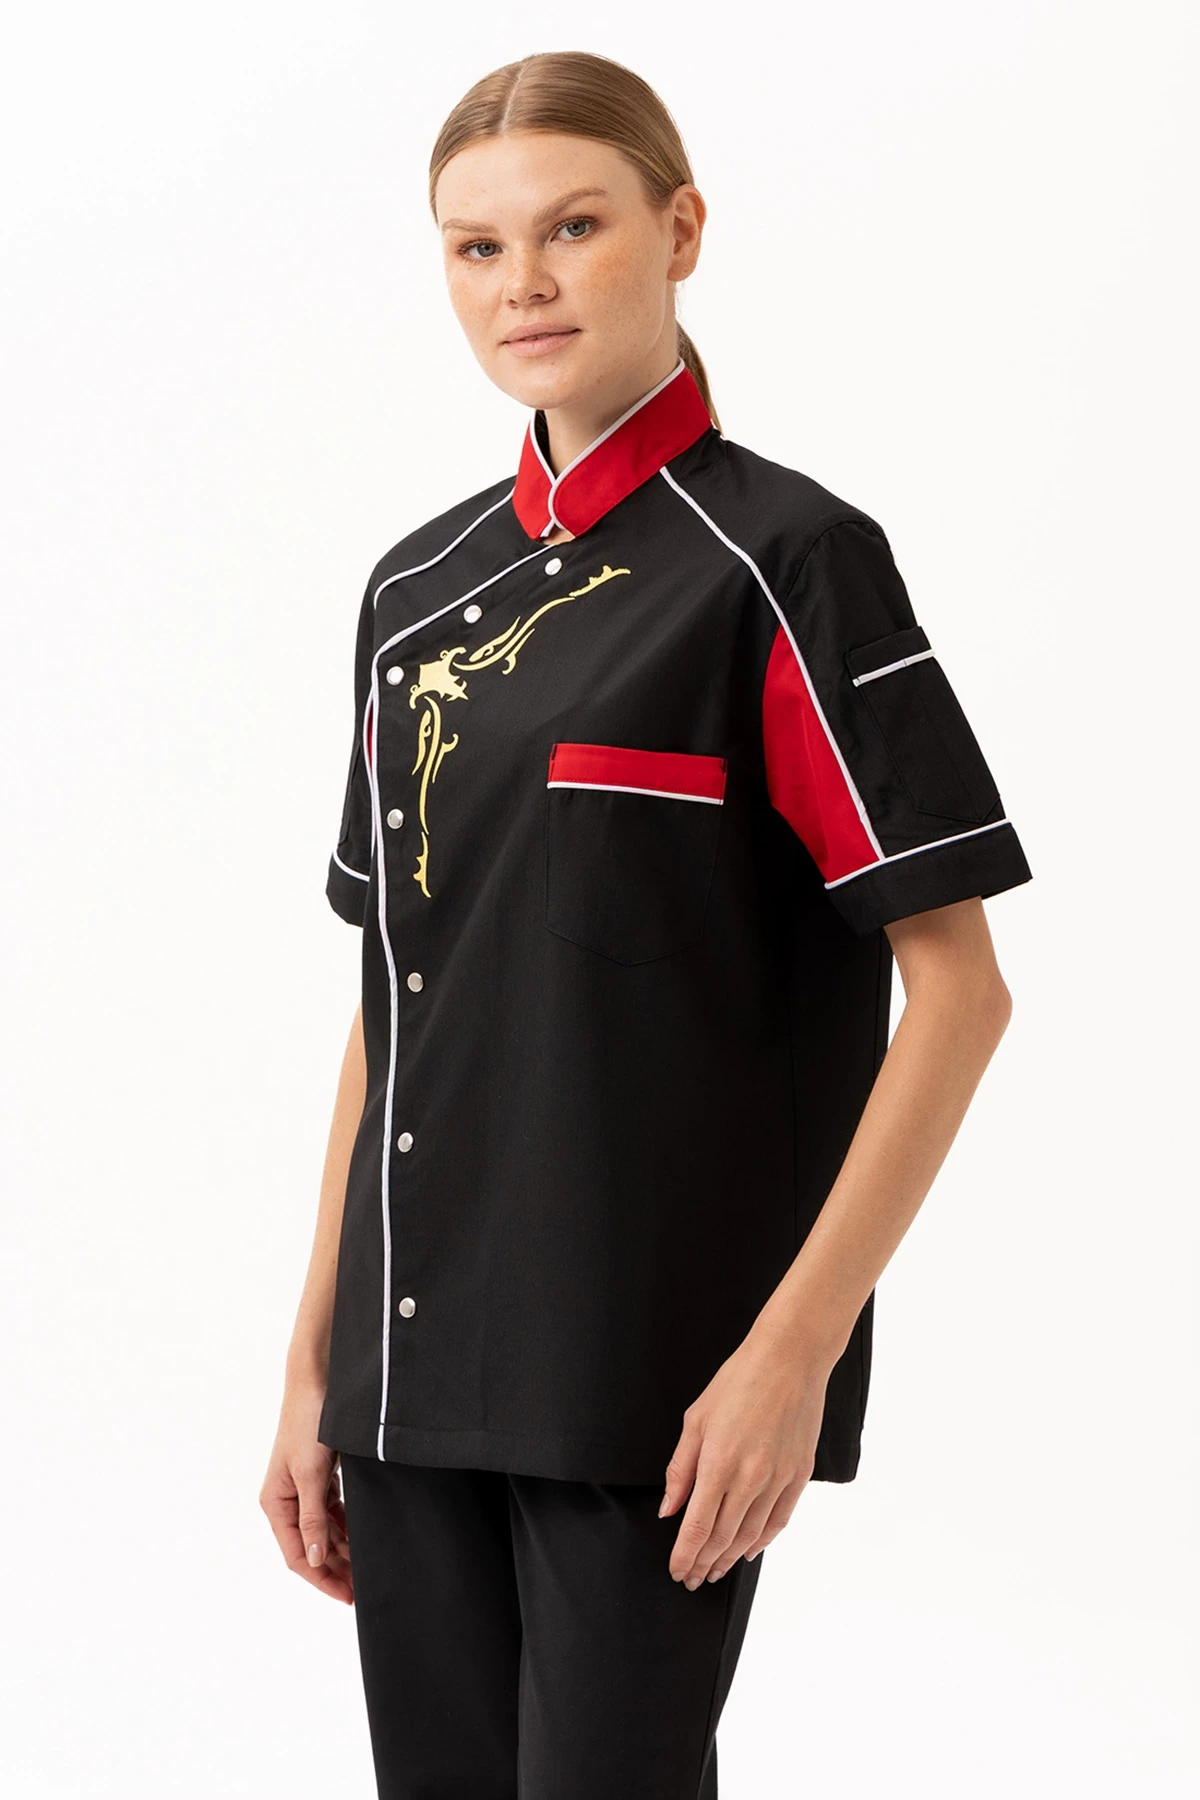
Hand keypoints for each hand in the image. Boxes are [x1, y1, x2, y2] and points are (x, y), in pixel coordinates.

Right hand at [259, 1381, 353, 1604]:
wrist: (319, 1381)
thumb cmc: (308, 1423)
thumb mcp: (311, 1474)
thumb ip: (312, 1519)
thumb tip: (313, 1560)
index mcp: (275, 1503)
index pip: (297, 1555)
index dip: (321, 1578)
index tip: (347, 1596)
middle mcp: (287, 1498)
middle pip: (312, 1546)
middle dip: (336, 1568)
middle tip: (365, 1587)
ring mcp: (304, 1487)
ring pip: (324, 1530)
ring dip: (344, 1548)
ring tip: (369, 1566)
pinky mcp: (320, 1475)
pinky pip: (333, 1510)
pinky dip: (347, 1525)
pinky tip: (364, 1535)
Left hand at [659, 1327, 832, 1587]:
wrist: (789, 1360)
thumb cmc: (738, 1381)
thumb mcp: (695, 1419)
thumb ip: (680, 1469)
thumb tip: (669, 1510)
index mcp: (718, 1463)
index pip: (697, 1527)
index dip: (685, 1555)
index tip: (676, 1570)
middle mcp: (750, 1478)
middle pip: (723, 1538)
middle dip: (703, 1563)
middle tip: (692, 1578)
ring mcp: (778, 1479)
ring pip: (750, 1536)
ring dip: (730, 1559)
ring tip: (715, 1571)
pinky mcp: (799, 1475)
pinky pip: (779, 1520)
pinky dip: (762, 1542)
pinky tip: (749, 1551)